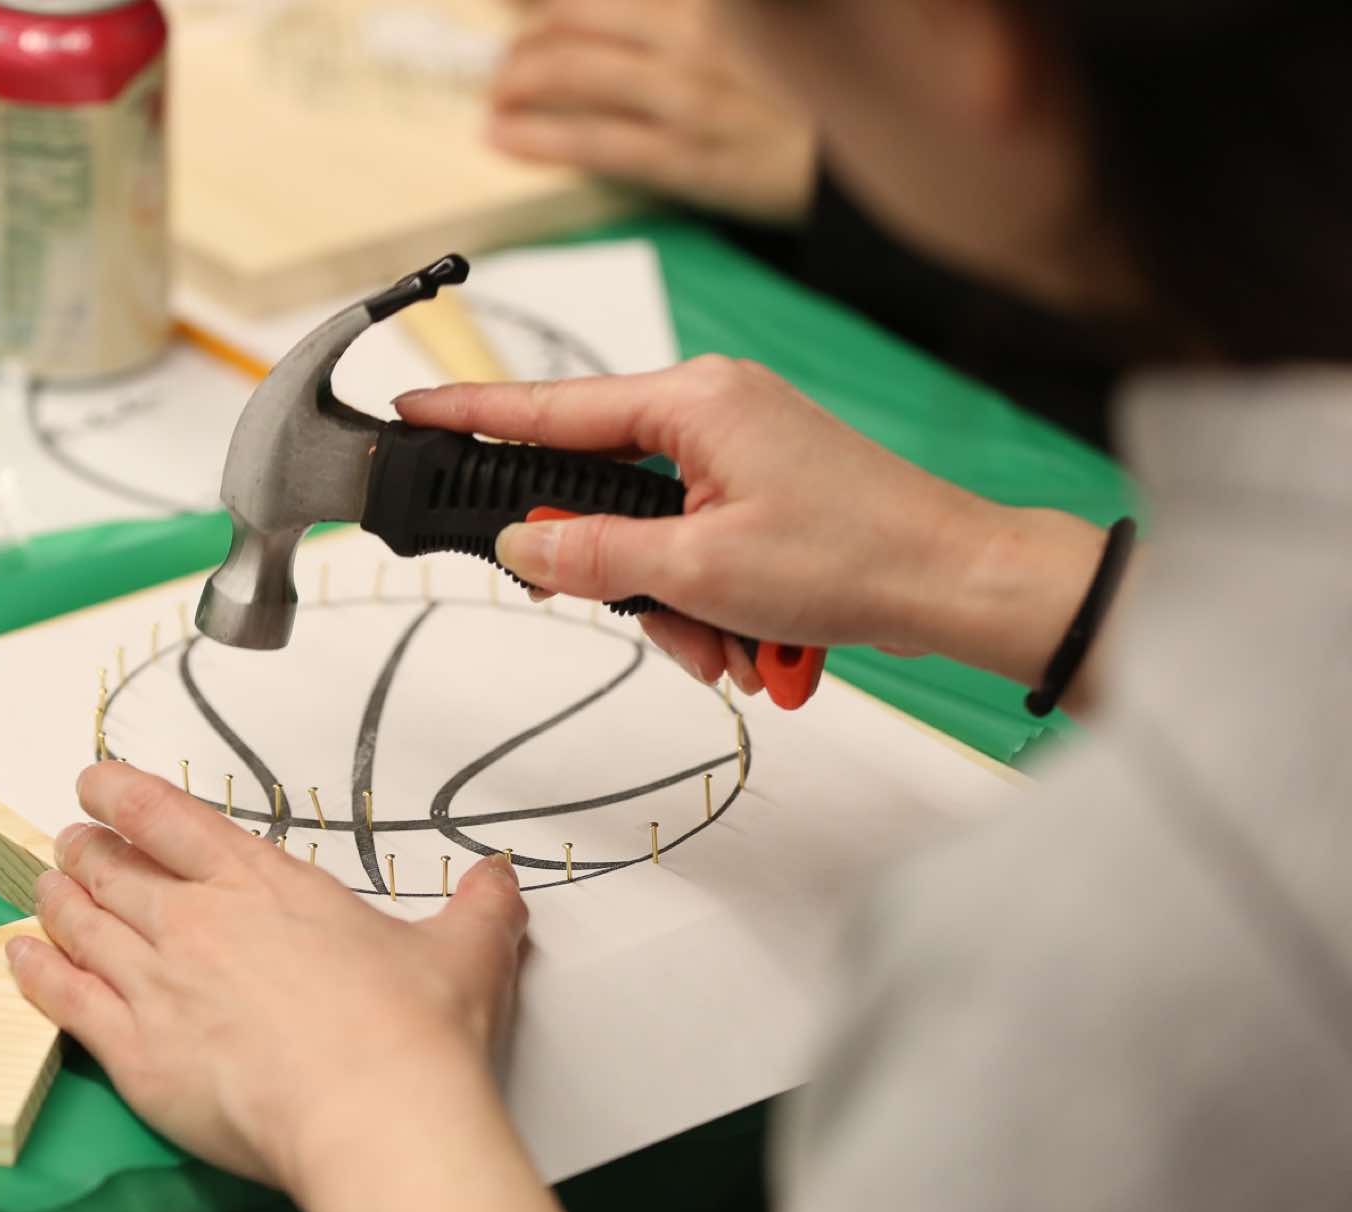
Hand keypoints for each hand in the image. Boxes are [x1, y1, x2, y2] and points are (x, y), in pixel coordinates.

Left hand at [8, 762, 528, 1190]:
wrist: (376, 1113)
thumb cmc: (414, 1032)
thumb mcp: (464, 952)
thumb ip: (477, 909)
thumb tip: (501, 883)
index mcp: (263, 883)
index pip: (171, 818)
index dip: (123, 793)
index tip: (95, 782)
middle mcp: (197, 921)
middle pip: (113, 869)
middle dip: (84, 847)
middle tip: (69, 840)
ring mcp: (158, 984)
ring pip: (80, 924)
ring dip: (54, 897)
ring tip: (40, 883)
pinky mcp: (136, 1052)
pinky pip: (65, 1000)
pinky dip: (34, 972)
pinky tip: (17, 957)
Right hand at [395, 358, 1105, 694]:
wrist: (960, 582)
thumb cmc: (859, 556)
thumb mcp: (701, 569)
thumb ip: (594, 554)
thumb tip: (521, 542)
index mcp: (692, 401)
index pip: (551, 408)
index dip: (474, 415)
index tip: (414, 411)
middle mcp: (712, 410)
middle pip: (600, 492)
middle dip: (619, 576)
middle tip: (651, 617)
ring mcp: (739, 450)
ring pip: (647, 536)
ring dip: (675, 607)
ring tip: (728, 647)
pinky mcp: (761, 490)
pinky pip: (692, 548)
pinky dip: (708, 604)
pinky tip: (748, 641)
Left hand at [488, 0, 816, 223]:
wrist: (880, 148)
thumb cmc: (820, 90)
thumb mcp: (756, 29)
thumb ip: (692, 16)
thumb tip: (633, 24)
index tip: (511, 4)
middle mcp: (696, 27)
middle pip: (573, 15)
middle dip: (525, 34)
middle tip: (505, 53)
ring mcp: (687, 92)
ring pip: (570, 70)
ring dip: (516, 80)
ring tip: (497, 93)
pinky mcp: (688, 155)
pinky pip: (593, 141)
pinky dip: (536, 136)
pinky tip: (504, 136)